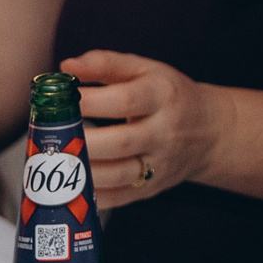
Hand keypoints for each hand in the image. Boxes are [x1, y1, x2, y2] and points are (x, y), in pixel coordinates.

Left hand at [64, 49, 224, 207]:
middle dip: (82, 142)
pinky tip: (70, 184)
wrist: (208, 131)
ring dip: (82, 172)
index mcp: (162, 96)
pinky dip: (91, 195)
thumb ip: (105, 64)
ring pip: (118, 175)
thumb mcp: (145, 69)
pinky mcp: (151, 189)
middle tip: (54, 136)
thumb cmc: (168, 94)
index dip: (92, 102)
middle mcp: (164, 132)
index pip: (126, 100)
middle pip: (121, 143)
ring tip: (56, 160)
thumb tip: (66, 67)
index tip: (65, 99)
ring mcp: (159, 165)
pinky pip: (118, 198)